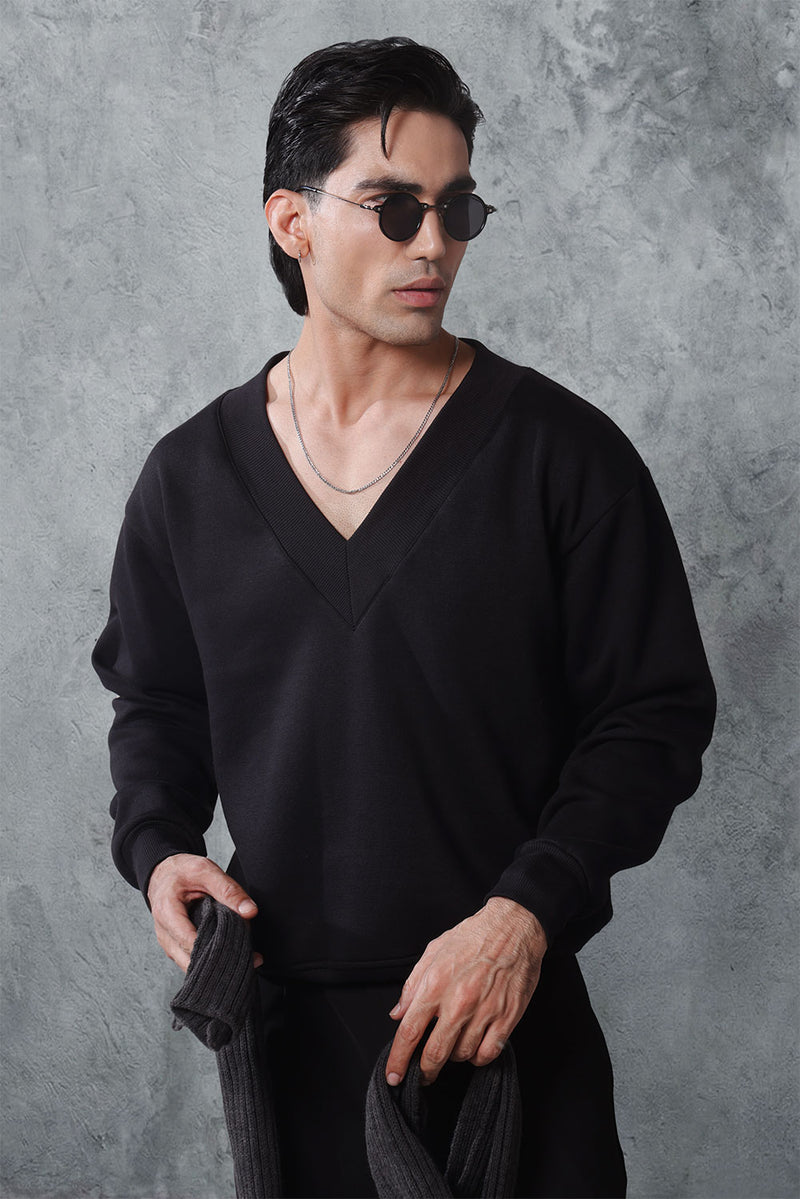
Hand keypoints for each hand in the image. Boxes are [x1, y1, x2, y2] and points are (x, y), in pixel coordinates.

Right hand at [146, 853, 261, 972]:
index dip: (214, 948)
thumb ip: (228, 890)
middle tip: (248, 956)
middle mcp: (164, 933)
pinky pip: (192, 960)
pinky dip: (210, 959)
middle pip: (190, 959)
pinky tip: (230, 954)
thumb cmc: (182, 871)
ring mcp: (169, 944)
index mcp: (167, 912)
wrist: (164, 874)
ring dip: (215, 962)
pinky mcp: (176, 948)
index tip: (239, 948)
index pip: (189, 941)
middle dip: (218, 959)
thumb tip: (250, 911)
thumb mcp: (206, 871)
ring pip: (191, 965)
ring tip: (243, 956)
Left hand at [385, 897, 546, 1086]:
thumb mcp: (434, 951)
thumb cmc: (472, 936)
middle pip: (435, 1053)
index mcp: (435, 984)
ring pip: (461, 1056)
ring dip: (453, 1058)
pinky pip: (487, 1053)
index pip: (409, 1031)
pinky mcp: (507, 1017)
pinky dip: (478, 1057)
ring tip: (454, 1045)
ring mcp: (484, 1011)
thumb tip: (398, 1014)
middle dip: (424, 1071)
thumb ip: (413, 985)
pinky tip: (475, 1046)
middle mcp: (458, 1001)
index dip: (398, 1059)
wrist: (513, 927)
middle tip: (422, 1075)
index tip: (393, 1075)